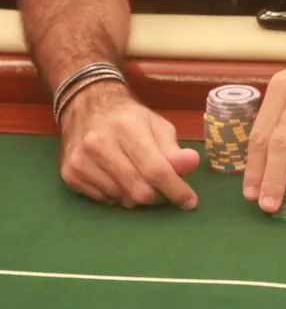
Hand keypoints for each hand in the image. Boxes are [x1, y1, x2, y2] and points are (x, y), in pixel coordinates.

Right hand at [60, 82, 199, 208]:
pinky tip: (119, 180)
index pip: (155, 168)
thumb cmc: (128, 118)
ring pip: (122, 199)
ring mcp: (81, 161)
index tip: (190, 202)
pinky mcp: (70, 175)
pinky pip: (104, 201)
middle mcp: (100, 144)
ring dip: (138, 198)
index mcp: (127, 127)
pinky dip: (118, 197)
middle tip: (166, 191)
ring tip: (141, 180)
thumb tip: (192, 164)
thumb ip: (173, 149)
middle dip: (158, 196)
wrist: (87, 106)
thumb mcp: (156, 125)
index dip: (175, 189)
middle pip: (138, 190)